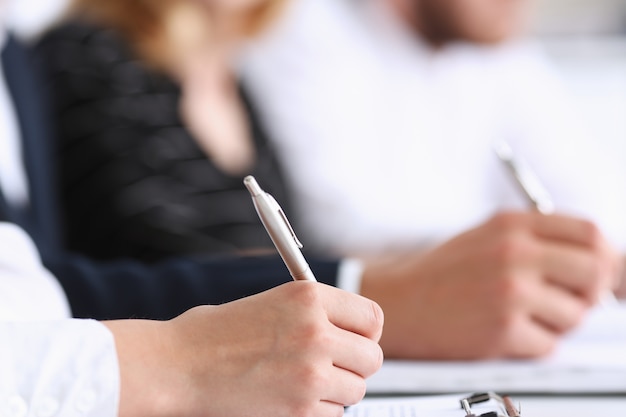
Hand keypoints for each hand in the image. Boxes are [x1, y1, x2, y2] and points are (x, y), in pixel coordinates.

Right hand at [105, 281, 383, 416]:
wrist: (176, 366)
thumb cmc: (211, 334)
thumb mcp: (269, 302)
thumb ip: (313, 314)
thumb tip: (344, 332)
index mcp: (309, 297)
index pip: (372, 317)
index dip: (366, 332)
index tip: (355, 340)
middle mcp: (316, 332)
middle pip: (372, 357)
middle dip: (355, 365)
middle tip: (332, 366)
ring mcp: (311, 372)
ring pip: (356, 390)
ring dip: (337, 390)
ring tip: (305, 383)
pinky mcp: (300, 409)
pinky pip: (334, 414)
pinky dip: (318, 411)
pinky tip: (290, 399)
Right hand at [361, 211, 619, 359]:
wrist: (400, 303)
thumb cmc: (443, 274)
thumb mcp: (487, 238)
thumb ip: (538, 240)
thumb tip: (599, 260)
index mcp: (511, 225)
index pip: (589, 232)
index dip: (608, 256)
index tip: (609, 275)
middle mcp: (514, 253)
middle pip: (595, 271)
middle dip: (592, 293)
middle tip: (572, 301)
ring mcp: (509, 291)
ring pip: (576, 315)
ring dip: (558, 323)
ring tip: (522, 317)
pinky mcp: (502, 329)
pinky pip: (549, 345)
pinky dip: (533, 344)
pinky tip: (504, 332)